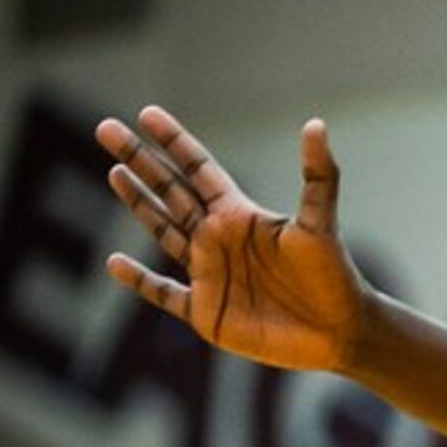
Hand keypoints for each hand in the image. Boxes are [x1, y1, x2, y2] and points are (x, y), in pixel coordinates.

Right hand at [96, 106, 367, 372]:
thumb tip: (316, 124)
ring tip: (114, 173)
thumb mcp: (321, 223)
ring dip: (139, 204)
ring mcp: (210, 273)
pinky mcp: (206, 312)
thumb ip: (318, 176)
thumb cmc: (335, 277)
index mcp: (239, 215)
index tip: (146, 113)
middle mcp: (219, 238)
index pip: (197, 169)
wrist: (340, 332)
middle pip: (170, 191)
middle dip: (139, 160)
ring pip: (163, 231)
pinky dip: (140, 281)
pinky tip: (114, 263)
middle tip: (106, 127)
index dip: (172, 141)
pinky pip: (164, 293)